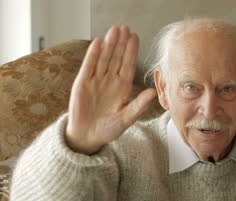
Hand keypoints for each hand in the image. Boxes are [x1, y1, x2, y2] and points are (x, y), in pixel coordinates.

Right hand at [66, 25, 156, 154]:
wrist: (88, 137)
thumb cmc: (109, 129)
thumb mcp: (126, 118)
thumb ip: (138, 105)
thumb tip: (153, 92)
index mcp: (122, 88)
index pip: (128, 65)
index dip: (131, 52)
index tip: (135, 37)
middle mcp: (110, 81)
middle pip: (116, 58)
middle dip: (121, 43)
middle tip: (125, 28)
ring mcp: (96, 81)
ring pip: (103, 59)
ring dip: (109, 45)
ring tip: (114, 30)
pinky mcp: (82, 84)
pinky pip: (89, 66)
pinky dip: (93, 55)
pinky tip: (98, 43)